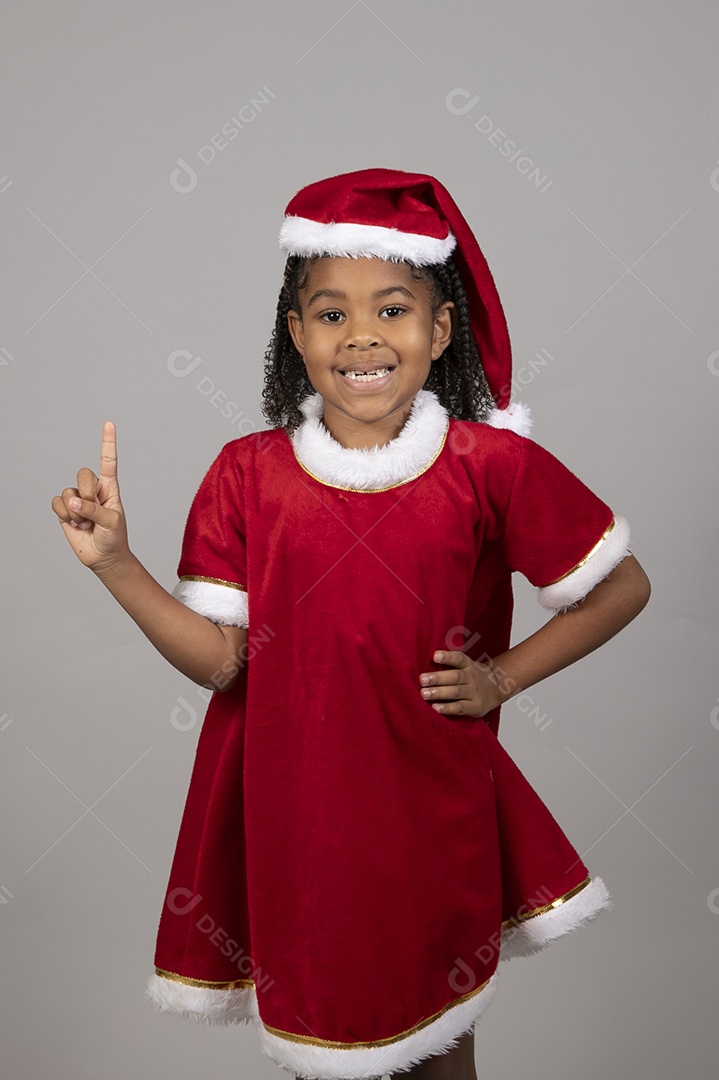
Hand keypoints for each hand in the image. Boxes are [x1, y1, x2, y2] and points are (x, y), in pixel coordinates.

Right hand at [51, 421, 130, 573]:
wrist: (104, 557)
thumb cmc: (114, 537)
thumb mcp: (111, 522)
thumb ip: (93, 509)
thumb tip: (72, 501)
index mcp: (110, 488)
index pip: (108, 461)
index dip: (107, 442)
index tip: (109, 423)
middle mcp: (93, 490)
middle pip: (83, 474)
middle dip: (87, 494)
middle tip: (94, 512)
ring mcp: (78, 499)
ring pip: (68, 491)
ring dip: (76, 511)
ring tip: (86, 523)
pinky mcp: (65, 510)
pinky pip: (57, 503)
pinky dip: (65, 515)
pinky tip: (75, 524)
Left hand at [419, 650, 500, 718]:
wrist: (495, 690)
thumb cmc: (471, 677)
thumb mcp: (465, 666)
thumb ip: (449, 665)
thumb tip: (422, 661)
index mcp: (468, 665)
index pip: (459, 659)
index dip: (447, 657)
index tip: (434, 656)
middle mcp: (472, 677)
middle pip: (455, 676)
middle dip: (437, 678)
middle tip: (422, 679)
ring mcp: (474, 692)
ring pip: (456, 692)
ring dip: (439, 693)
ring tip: (424, 694)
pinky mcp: (475, 707)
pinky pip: (460, 707)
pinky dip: (447, 708)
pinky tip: (435, 708)